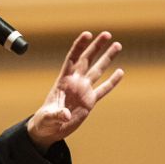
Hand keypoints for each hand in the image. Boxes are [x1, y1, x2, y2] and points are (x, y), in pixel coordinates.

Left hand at [26, 31, 123, 150]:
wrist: (49, 130)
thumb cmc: (44, 122)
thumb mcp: (47, 118)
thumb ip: (56, 115)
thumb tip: (66, 115)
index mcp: (63, 81)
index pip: (73, 59)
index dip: (79, 46)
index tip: (88, 34)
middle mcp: (75, 82)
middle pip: (87, 60)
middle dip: (96, 46)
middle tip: (107, 33)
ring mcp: (83, 90)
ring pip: (98, 70)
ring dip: (107, 58)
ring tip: (117, 45)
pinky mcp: (90, 101)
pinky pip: (103, 89)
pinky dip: (112, 81)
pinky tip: (120, 72)